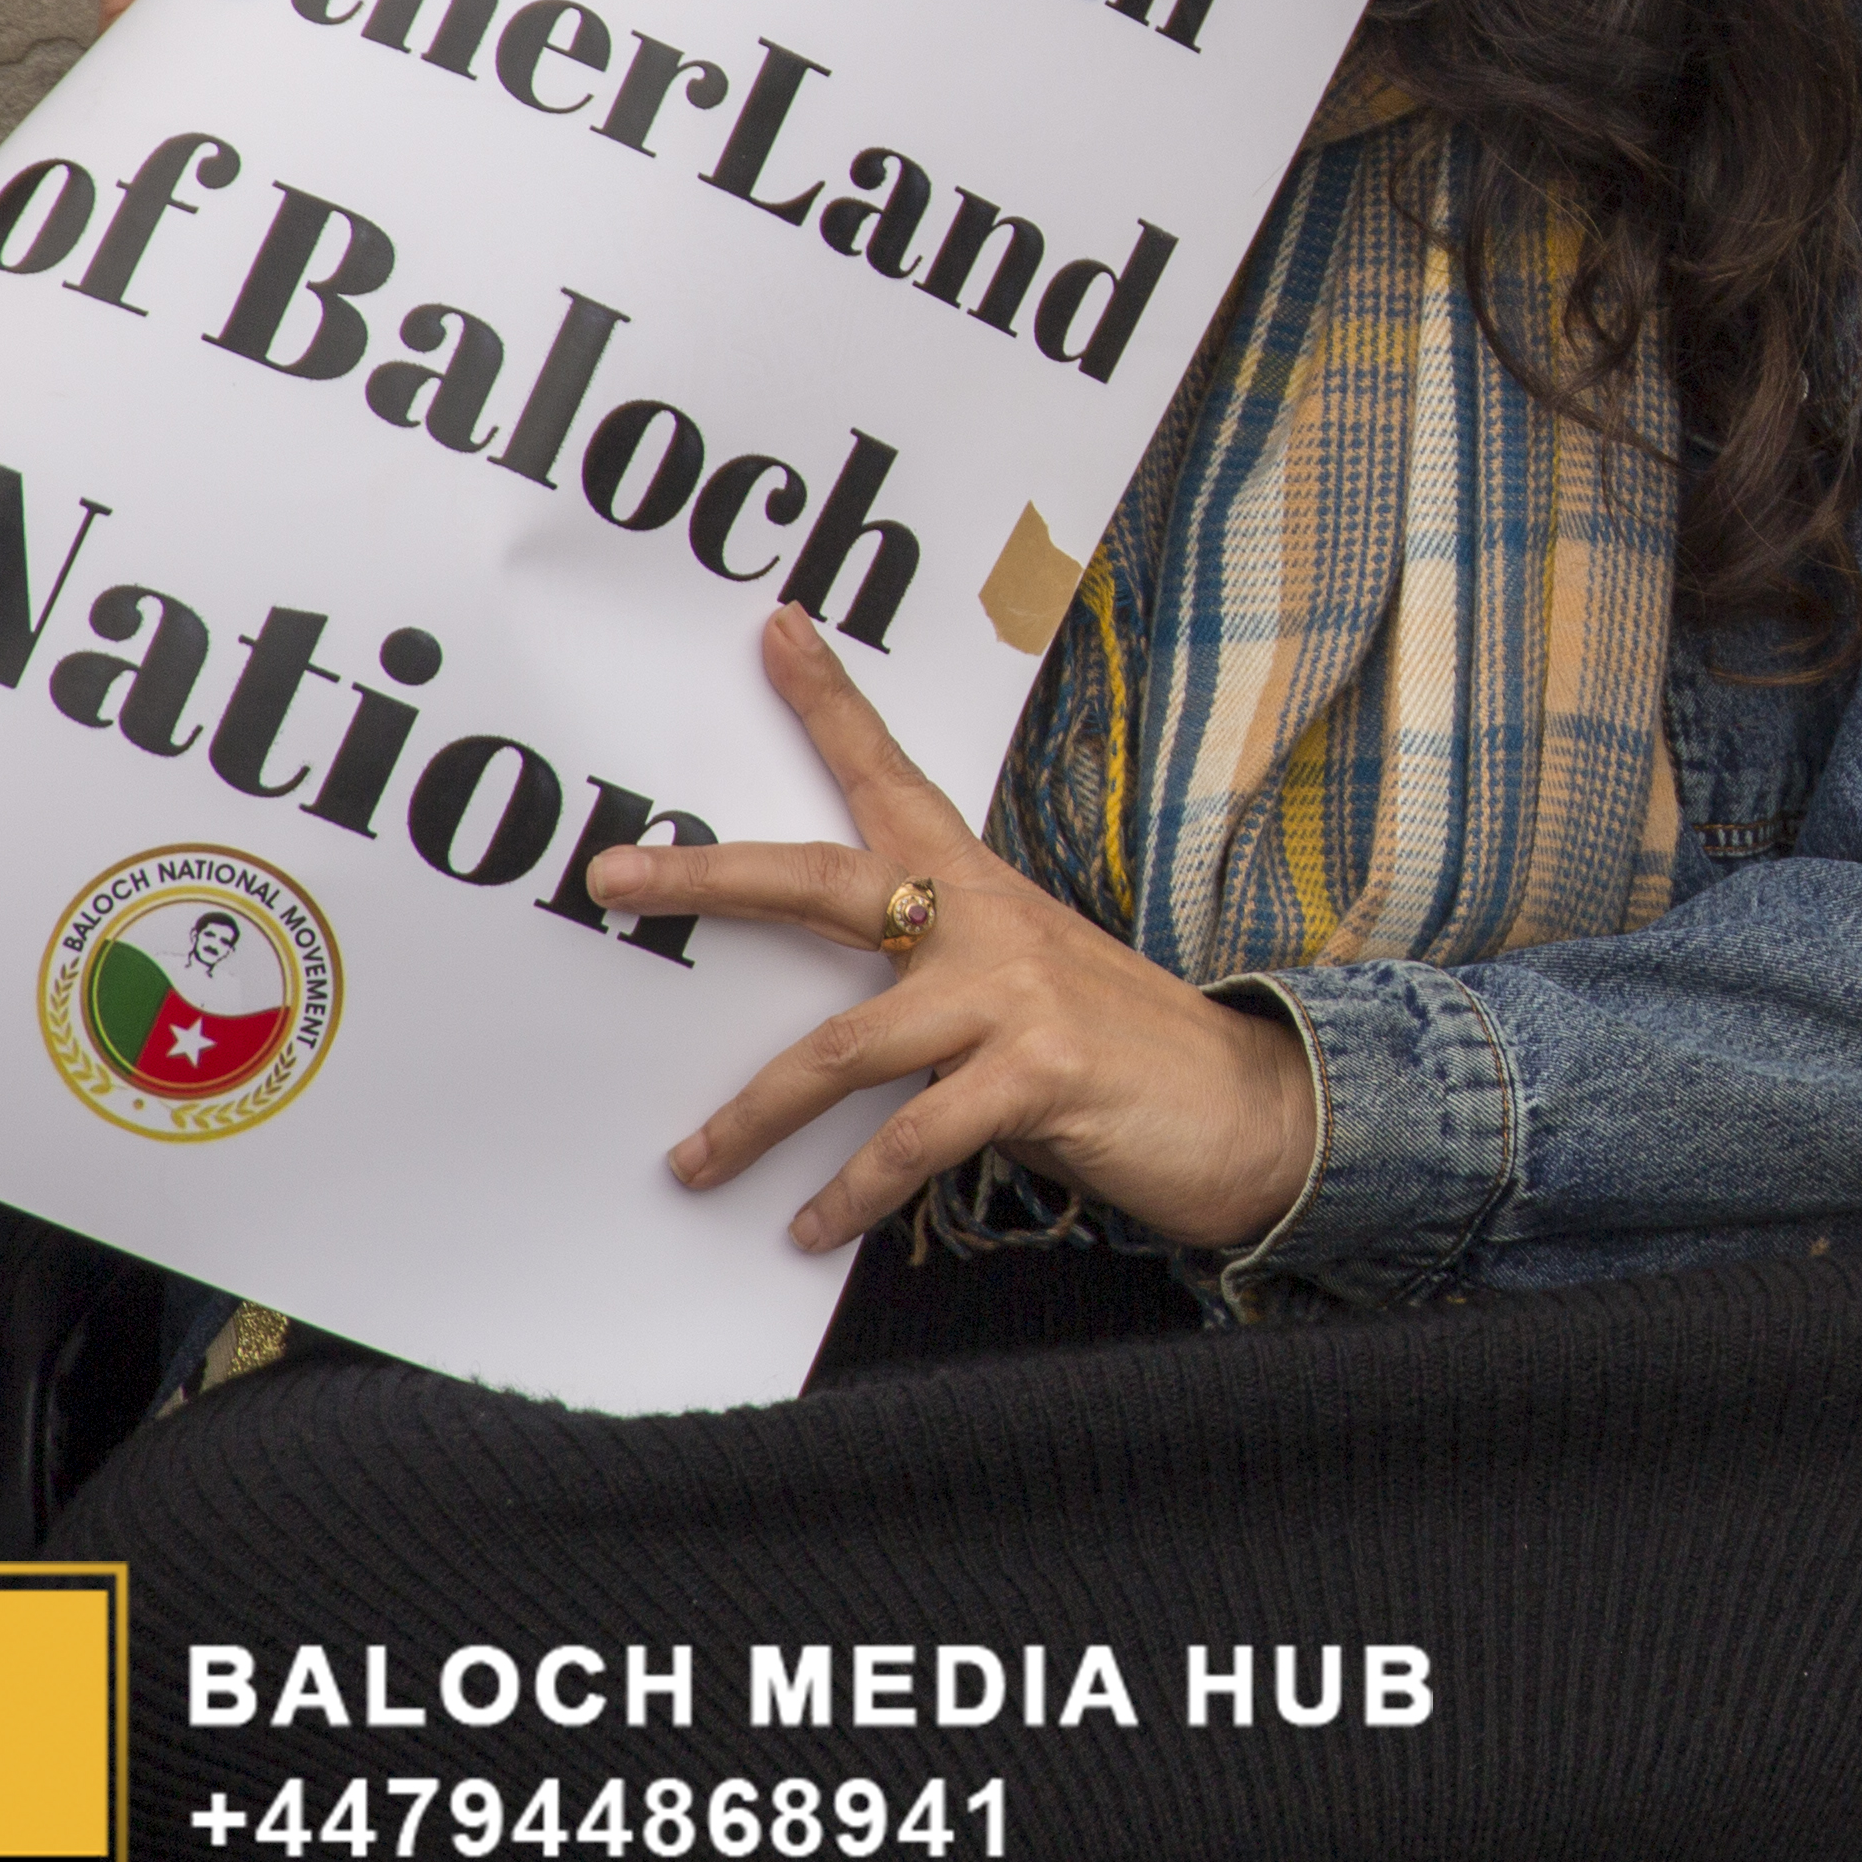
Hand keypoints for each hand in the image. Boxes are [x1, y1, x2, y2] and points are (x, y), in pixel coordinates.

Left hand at [595, 609, 1326, 1255]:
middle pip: (822, 879)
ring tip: (692, 1168)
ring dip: (752, 1116)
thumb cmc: (1123, 1055)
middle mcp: (987, 922)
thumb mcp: (1026, 994)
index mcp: (980, 888)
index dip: (831, 704)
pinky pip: (910, 1139)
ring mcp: (1013, 994)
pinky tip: (810, 1228)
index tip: (775, 633)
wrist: (1251, 1110)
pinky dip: (849, 1193)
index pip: (891, 778)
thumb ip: (939, 992)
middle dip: (708, 878)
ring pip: (842, 1047)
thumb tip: (829, 1050)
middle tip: (610, 877)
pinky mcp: (1038, 1075)